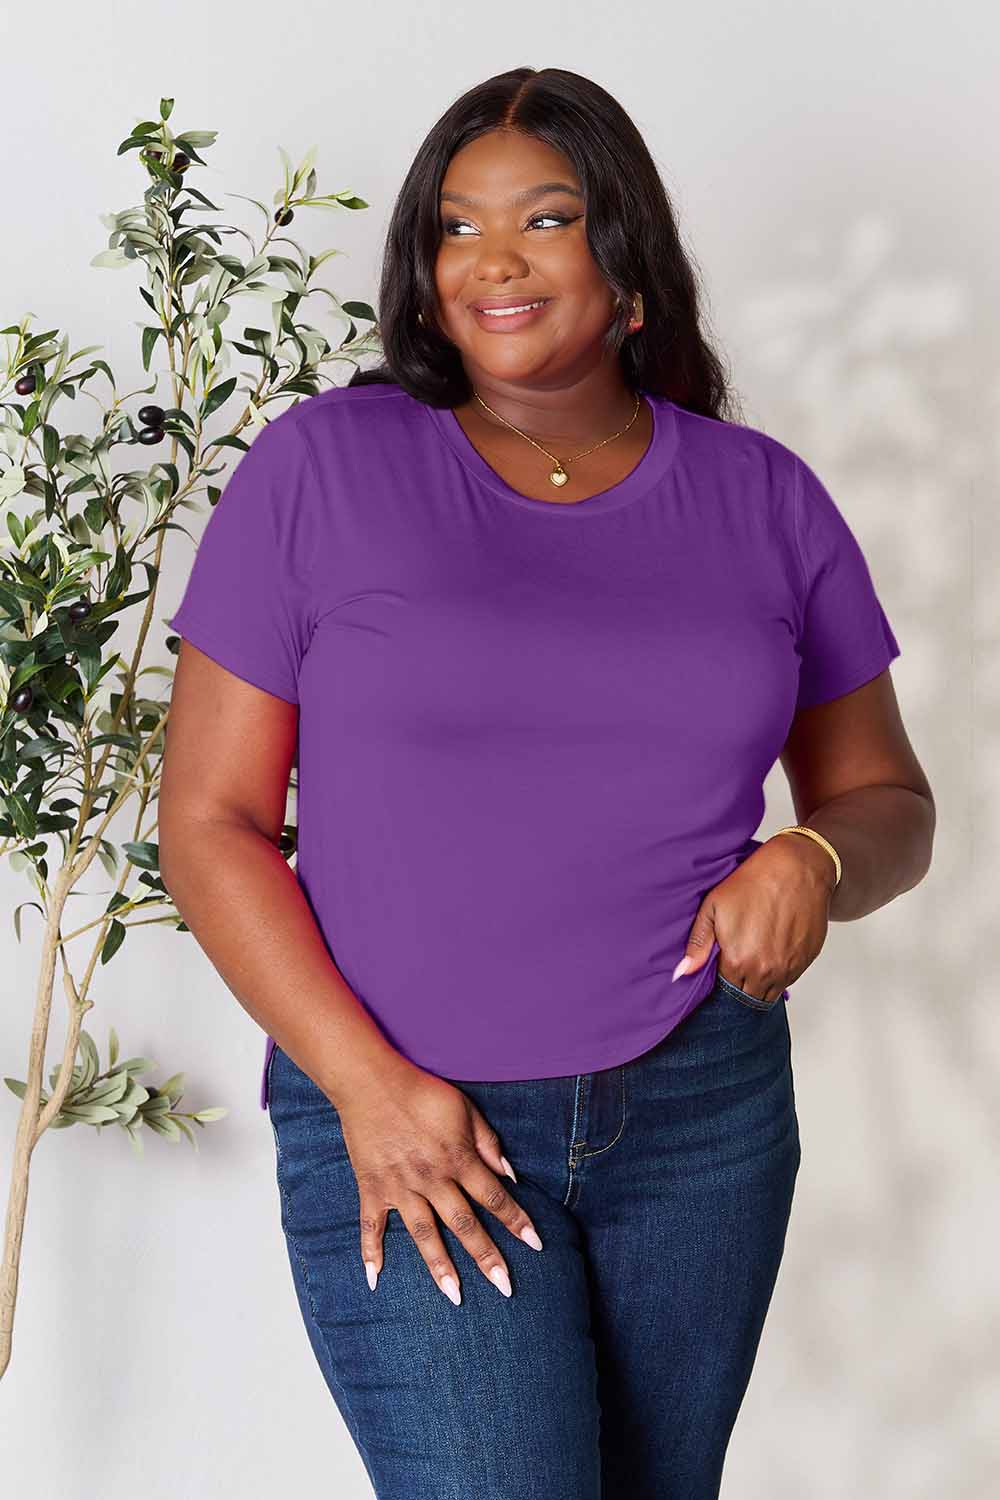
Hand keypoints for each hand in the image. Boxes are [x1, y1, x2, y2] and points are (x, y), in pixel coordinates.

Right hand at [334, 1057, 543, 1305]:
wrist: (372, 1082)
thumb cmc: (423, 1092)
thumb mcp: (465, 1109)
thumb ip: (488, 1143)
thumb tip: (510, 1175)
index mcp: (458, 1159)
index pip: (495, 1196)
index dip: (517, 1220)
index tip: (536, 1245)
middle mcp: (432, 1179)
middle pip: (465, 1224)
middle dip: (487, 1257)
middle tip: (505, 1287)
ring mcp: (400, 1187)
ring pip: (424, 1234)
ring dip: (440, 1267)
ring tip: (455, 1296)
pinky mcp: (373, 1187)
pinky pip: (371, 1225)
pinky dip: (370, 1252)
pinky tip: (374, 1280)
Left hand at [673, 832, 836, 1002]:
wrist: (797, 868)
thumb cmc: (754, 882)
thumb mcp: (714, 906)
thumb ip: (698, 943)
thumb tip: (682, 973)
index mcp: (738, 961)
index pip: (724, 991)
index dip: (720, 983)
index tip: (720, 971)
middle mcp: (765, 971)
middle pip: (747, 997)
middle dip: (739, 988)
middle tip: (735, 966)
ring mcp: (789, 968)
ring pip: (770, 993)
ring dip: (760, 984)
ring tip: (753, 959)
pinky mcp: (806, 960)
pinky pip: (789, 980)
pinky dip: (779, 973)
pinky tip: (772, 951)